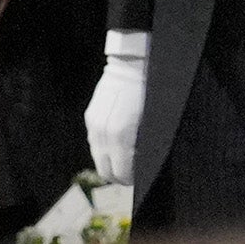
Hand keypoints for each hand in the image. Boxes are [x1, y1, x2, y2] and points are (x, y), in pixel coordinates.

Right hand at [84, 47, 148, 184]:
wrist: (131, 64)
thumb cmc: (150, 92)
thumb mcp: (154, 121)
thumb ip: (145, 146)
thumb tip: (144, 165)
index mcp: (121, 135)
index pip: (121, 171)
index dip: (130, 180)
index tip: (138, 180)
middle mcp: (103, 133)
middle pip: (104, 170)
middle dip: (118, 175)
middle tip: (131, 175)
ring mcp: (94, 124)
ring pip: (97, 157)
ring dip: (109, 162)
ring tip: (124, 159)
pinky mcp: (90, 116)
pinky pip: (94, 141)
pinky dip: (104, 147)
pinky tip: (116, 143)